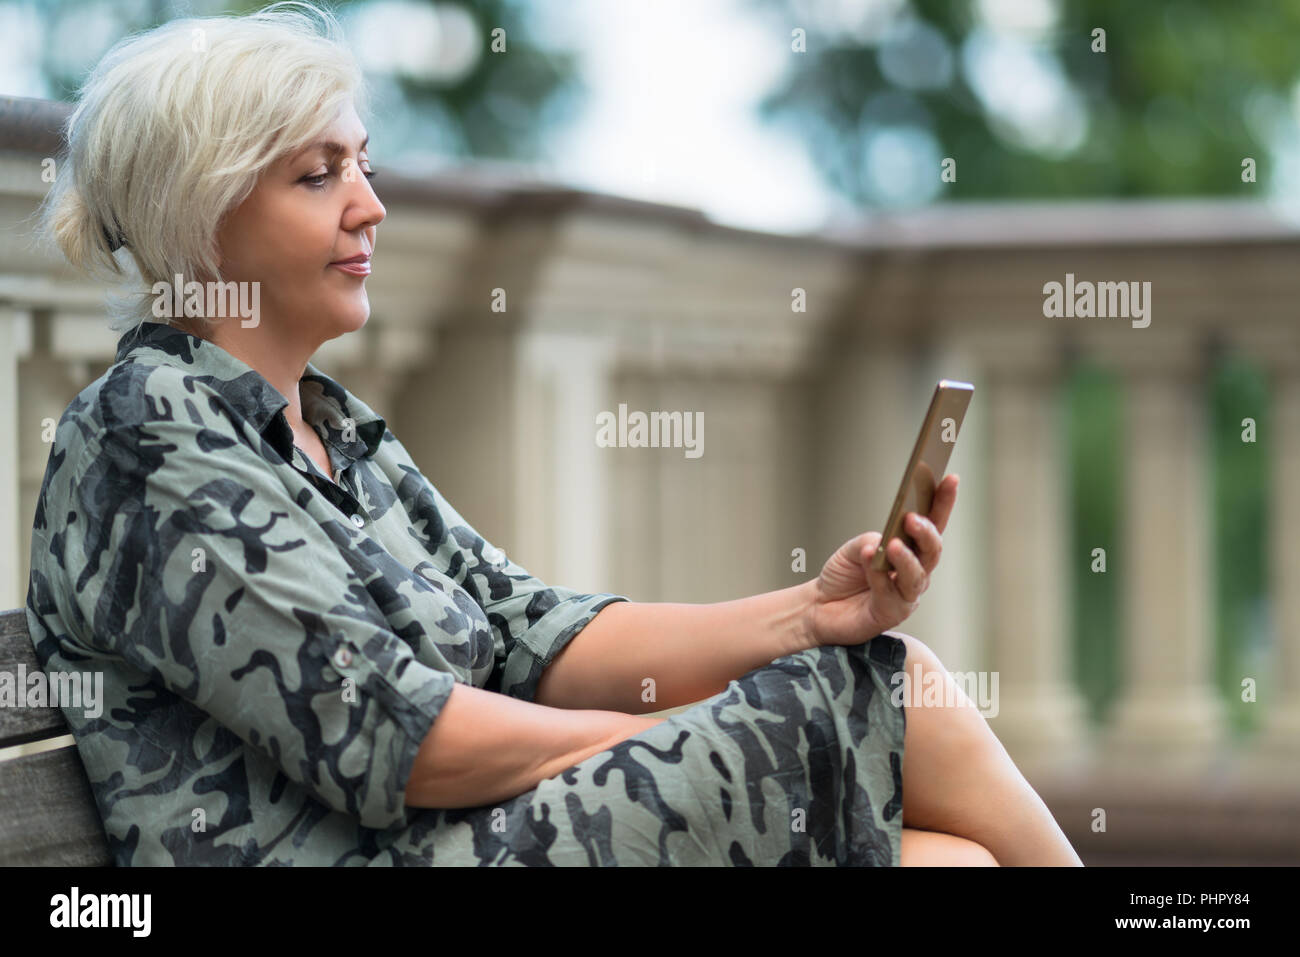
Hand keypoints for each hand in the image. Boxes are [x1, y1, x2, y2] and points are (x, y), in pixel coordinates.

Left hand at [805, 474, 958, 647]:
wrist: (820, 606)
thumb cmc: (843, 574)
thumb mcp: (855, 547)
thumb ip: (873, 540)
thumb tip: (887, 538)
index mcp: (911, 549)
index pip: (933, 523)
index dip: (944, 502)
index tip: (951, 479)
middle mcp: (915, 571)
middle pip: (932, 550)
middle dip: (926, 532)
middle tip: (911, 519)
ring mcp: (906, 594)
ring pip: (917, 575)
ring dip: (905, 558)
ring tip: (892, 544)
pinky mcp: (891, 612)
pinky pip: (890, 593)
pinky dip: (879, 576)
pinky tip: (869, 561)